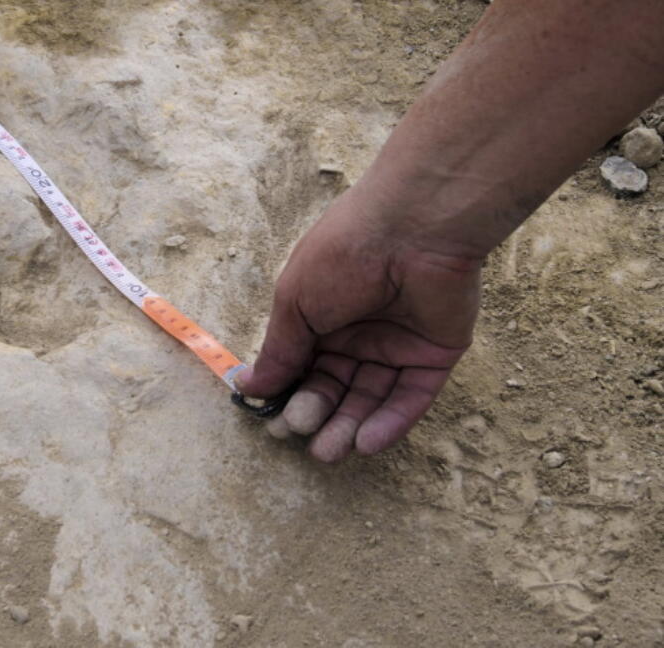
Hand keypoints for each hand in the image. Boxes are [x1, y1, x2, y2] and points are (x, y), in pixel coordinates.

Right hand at [235, 188, 480, 461]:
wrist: (410, 231)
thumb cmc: (342, 256)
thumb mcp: (296, 302)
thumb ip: (280, 351)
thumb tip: (248, 388)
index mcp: (320, 315)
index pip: (303, 365)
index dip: (289, 393)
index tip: (274, 420)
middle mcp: (358, 332)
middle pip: (335, 386)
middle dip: (318, 412)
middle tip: (303, 435)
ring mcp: (397, 345)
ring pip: (371, 397)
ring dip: (350, 426)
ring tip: (329, 451)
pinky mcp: (434, 356)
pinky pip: (411, 396)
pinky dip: (390, 421)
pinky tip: (366, 442)